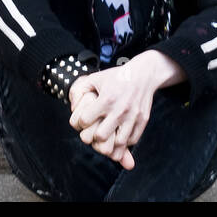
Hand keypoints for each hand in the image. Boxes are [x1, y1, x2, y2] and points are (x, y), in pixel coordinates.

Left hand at [68, 51, 185, 169]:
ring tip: (107, 136)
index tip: (84, 120)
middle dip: (94, 136)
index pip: (85, 121)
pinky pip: (132, 141)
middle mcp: (120, 109)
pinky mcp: (142, 121)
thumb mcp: (95, 78)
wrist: (143, 74)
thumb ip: (78, 91)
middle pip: (101, 136)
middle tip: (94, 131)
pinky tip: (119, 134)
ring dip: (111, 142)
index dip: (80, 123)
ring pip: (118, 143)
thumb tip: (73, 108)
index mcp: (106, 99)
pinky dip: (124, 142)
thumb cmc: (117, 77)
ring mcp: (132, 116)